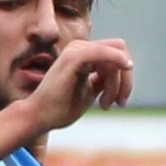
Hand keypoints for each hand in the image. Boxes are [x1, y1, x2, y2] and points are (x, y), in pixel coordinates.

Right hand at [15, 38, 134, 133]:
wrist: (38, 117)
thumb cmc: (60, 108)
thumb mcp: (90, 92)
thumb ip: (103, 81)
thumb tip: (123, 73)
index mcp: (83, 55)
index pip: (116, 55)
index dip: (125, 77)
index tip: (119, 101)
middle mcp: (80, 48)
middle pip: (120, 50)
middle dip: (126, 78)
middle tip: (120, 102)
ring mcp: (76, 50)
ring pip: (116, 55)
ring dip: (119, 82)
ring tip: (106, 104)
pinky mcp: (73, 57)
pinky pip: (103, 53)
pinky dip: (117, 61)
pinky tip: (124, 72)